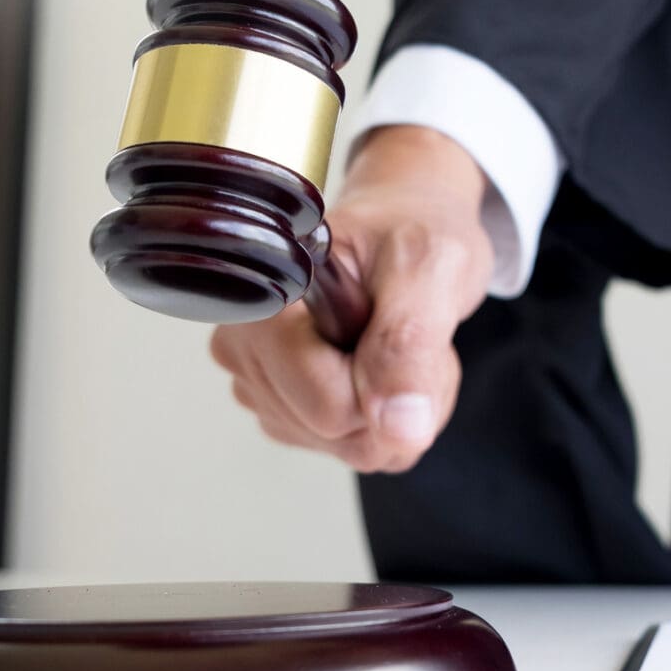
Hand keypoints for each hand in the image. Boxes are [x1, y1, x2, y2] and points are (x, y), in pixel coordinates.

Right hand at [209, 124, 493, 471]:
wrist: (406, 225)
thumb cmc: (413, 229)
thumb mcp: (429, 267)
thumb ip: (410, 343)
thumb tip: (398, 428)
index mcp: (262, 305)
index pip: (328, 406)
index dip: (386, 379)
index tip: (402, 321)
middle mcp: (242, 347)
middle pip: (335, 432)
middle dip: (396, 394)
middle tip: (409, 327)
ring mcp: (257, 382)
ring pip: (347, 445)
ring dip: (395, 403)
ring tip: (394, 336)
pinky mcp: (280, 405)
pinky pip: (350, 445)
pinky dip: (385, 414)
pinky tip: (380, 361)